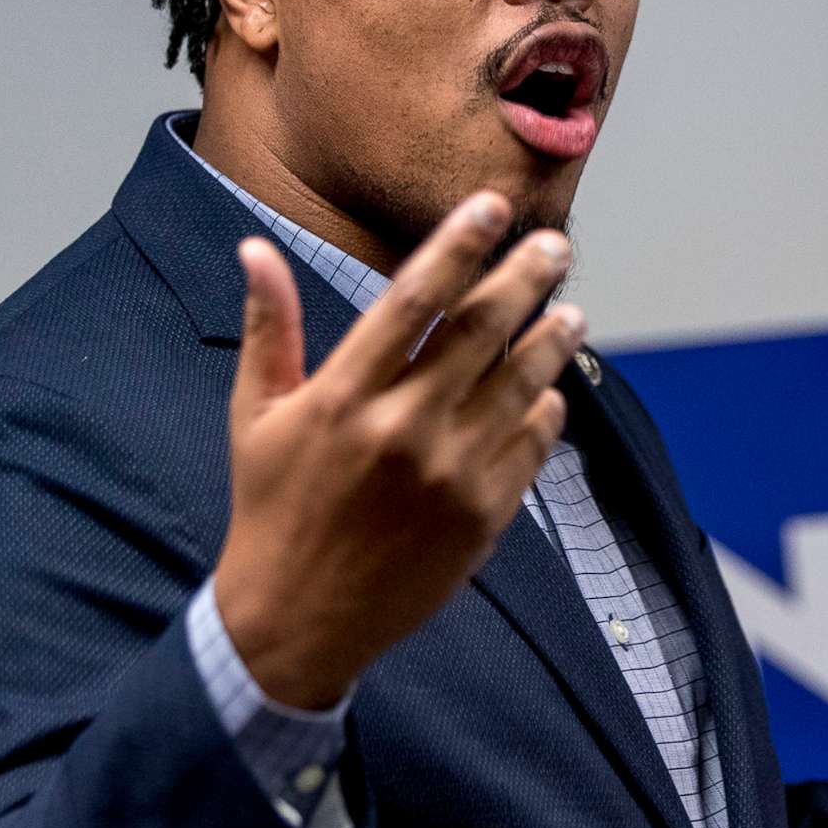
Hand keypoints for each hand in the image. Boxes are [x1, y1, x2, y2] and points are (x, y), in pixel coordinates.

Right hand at [210, 192, 581, 708]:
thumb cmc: (272, 507)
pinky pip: (530, 446)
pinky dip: (546, 412)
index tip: (492, 205)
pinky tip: (551, 390)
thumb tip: (255, 248)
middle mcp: (402, 429)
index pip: (413, 300)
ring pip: (521, 385)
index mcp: (343, 397)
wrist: (297, 621)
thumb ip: (268, 328)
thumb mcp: (256, 416)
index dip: (458, 245)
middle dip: (525, 279)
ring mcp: (450, 475)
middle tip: (556, 246)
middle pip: (481, 332)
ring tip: (571, 311)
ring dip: (552, 341)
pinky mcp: (482, 517)